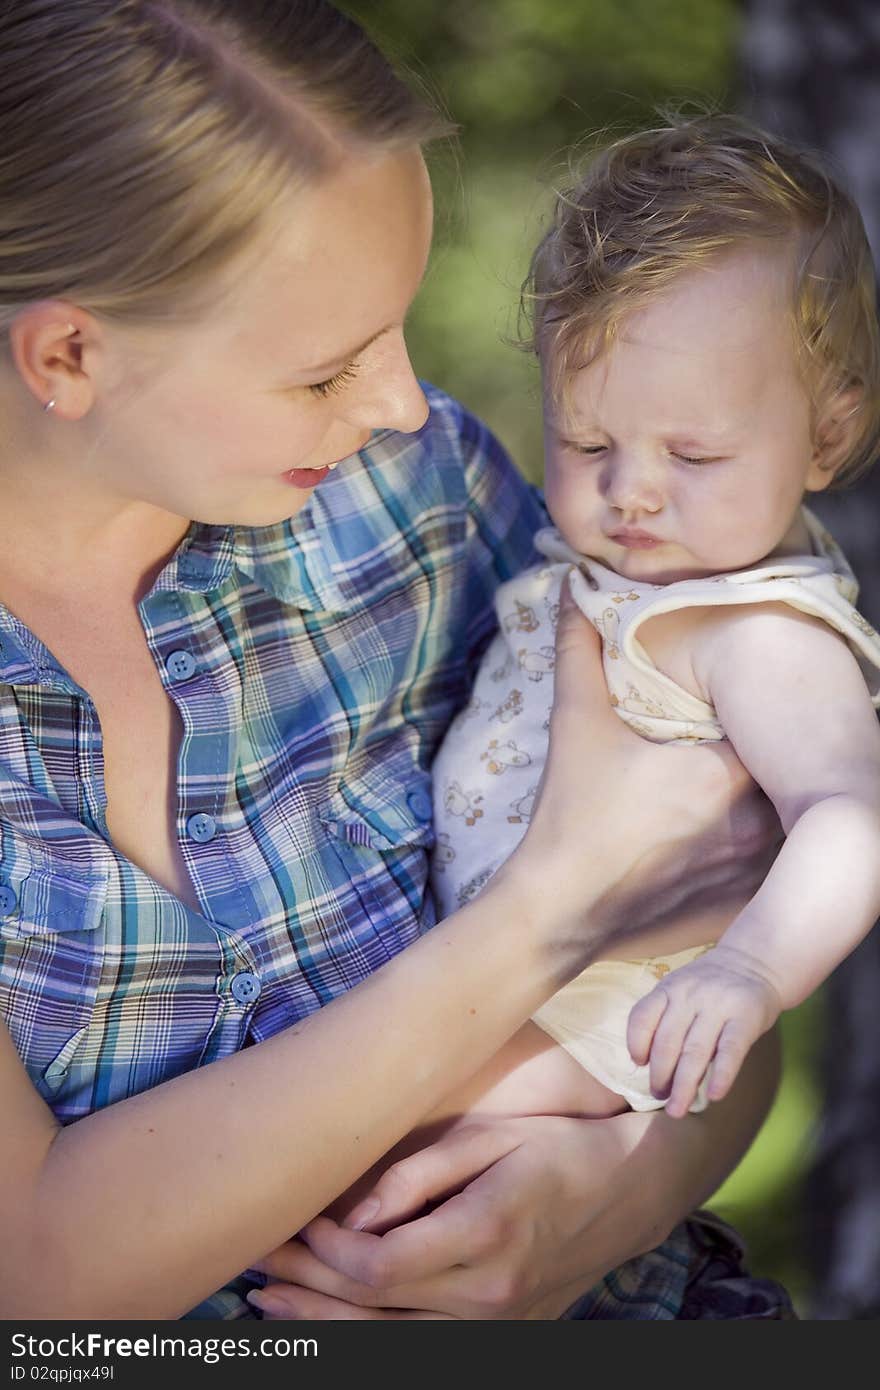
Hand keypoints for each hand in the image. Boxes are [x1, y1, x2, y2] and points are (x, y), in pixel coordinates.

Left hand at [247, 1116, 660, 1319]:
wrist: (632, 1192)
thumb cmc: (558, 1149)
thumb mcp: (493, 1138)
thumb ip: (419, 1175)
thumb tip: (353, 1212)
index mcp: (485, 1235)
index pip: (378, 1266)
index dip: (323, 1252)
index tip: (296, 1219)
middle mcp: (489, 1295)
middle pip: (373, 1307)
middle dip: (305, 1285)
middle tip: (253, 1261)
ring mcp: (499, 1324)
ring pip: (391, 1340)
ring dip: (323, 1324)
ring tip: (267, 1306)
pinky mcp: (504, 1333)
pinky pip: (423, 1347)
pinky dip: (368, 1337)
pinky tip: (329, 1325)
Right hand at [509, 578, 782, 955]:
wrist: (557, 915)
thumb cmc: (569, 818)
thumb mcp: (576, 726)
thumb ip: (581, 651)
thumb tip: (577, 589)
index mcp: (722, 771)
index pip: (768, 723)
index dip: (760, 710)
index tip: (741, 706)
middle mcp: (754, 821)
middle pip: (786, 771)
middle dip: (772, 754)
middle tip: (743, 742)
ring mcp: (756, 871)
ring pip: (791, 820)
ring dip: (776, 801)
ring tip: (746, 789)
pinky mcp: (748, 906)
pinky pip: (781, 870)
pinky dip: (773, 854)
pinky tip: (735, 839)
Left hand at [627, 944, 783, 1116]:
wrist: (754, 962)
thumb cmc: (708, 986)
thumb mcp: (680, 988)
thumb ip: (663, 1017)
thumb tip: (643, 1062)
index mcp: (669, 988)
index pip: (643, 1017)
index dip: (636, 1044)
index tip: (639, 1064)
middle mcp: (690, 995)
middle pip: (668, 1042)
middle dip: (660, 1075)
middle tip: (659, 1096)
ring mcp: (719, 1005)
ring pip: (695, 1052)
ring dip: (684, 1086)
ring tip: (677, 1109)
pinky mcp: (746, 1018)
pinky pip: (731, 1051)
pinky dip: (721, 1075)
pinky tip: (713, 1096)